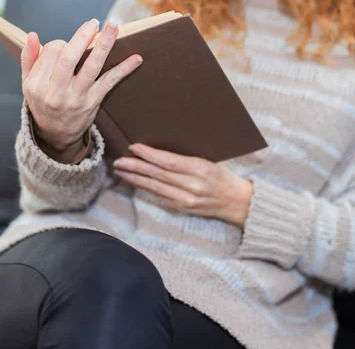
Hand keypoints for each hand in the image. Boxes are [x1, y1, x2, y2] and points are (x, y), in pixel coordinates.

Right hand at [21, 19, 142, 158]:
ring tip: (113, 28)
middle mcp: (56, 92)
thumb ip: (29, 59)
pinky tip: (136, 58)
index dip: (61, 43)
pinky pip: (109, 83)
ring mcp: (76, 98)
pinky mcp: (93, 102)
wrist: (55, 135)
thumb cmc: (42, 102)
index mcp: (37, 85)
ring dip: (104, 46)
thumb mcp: (28, 84)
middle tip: (94, 22)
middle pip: (69, 59)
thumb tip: (33, 35)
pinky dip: (123, 69)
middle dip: (82, 37)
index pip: (51, 52)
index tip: (66, 44)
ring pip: (91, 68)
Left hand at [113, 144, 253, 227]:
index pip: (169, 161)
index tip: (134, 147)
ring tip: (121, 170)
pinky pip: (159, 196)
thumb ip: (187, 156)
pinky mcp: (182, 208)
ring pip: (155, 187)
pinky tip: (134, 181)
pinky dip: (144, 188)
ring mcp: (186, 199)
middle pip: (158, 174)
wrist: (236, 202)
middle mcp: (192, 185)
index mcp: (200, 168)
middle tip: (119, 160)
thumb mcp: (210, 159)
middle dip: (135, 166)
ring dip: (135, 178)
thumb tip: (160, 146)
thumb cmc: (222, 175)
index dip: (149, 154)